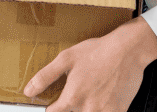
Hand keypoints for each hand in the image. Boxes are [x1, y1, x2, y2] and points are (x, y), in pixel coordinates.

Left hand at [24, 17, 156, 111]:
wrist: (128, 50)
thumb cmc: (99, 51)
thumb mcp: (67, 58)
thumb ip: (45, 77)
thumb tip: (28, 91)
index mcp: (72, 97)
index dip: (52, 107)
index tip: (54, 103)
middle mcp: (88, 108)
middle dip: (72, 106)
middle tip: (82, 89)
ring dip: (86, 107)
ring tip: (94, 91)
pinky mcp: (119, 111)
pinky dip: (103, 108)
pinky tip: (104, 95)